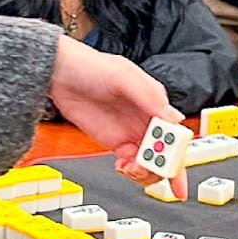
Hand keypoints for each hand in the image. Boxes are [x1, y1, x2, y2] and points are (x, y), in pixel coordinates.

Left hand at [45, 36, 176, 184]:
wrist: (61, 75)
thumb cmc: (92, 67)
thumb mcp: (124, 77)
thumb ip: (149, 97)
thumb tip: (174, 118)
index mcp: (156, 104)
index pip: (176, 133)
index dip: (176, 149)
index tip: (166, 158)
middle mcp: (147, 120)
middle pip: (167, 152)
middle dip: (163, 166)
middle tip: (147, 168)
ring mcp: (131, 133)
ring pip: (151, 162)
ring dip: (146, 171)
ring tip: (132, 169)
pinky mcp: (115, 143)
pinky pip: (131, 164)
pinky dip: (131, 171)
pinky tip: (123, 167)